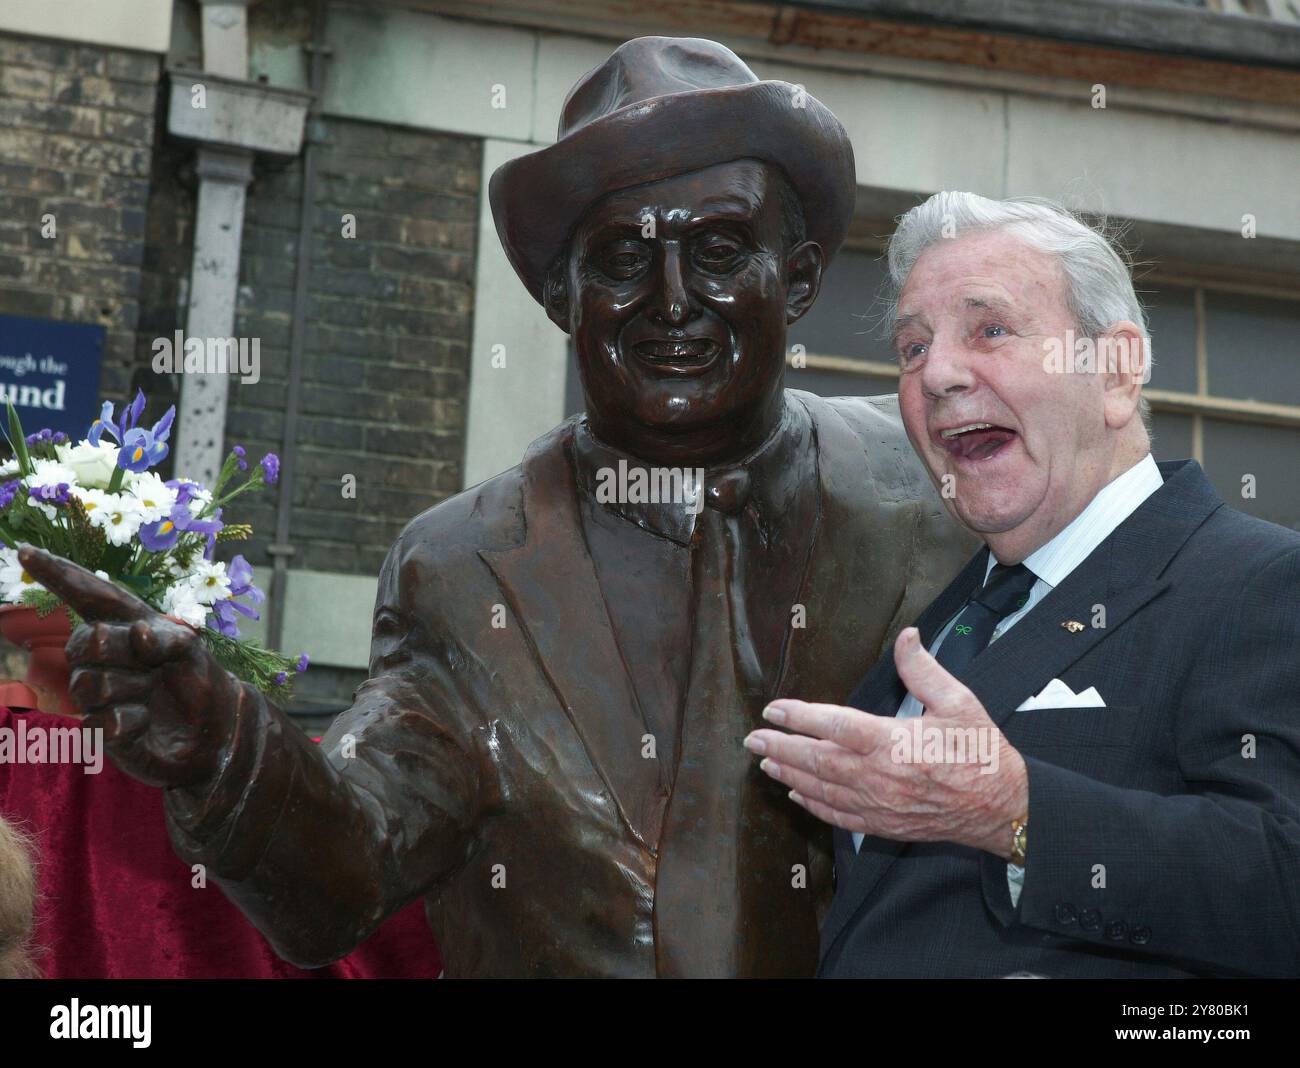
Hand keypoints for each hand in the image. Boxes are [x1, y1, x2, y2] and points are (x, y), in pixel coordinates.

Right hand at [16, 543, 240, 788]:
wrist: (217, 731)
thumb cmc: (201, 681)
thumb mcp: (193, 649)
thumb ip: (168, 635)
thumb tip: (140, 634)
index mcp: (126, 627)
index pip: (89, 596)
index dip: (58, 574)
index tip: (27, 552)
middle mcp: (105, 658)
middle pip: (83, 643)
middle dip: (117, 650)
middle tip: (153, 665)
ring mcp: (99, 694)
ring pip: (90, 684)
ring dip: (132, 690)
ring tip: (153, 695)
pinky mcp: (101, 729)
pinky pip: (100, 722)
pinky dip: (131, 722)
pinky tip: (146, 722)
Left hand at [743, 627, 1028, 857]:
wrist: (1002, 807)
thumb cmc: (981, 752)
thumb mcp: (958, 702)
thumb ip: (923, 669)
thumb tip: (906, 636)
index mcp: (892, 742)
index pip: (833, 725)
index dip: (798, 716)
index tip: (774, 708)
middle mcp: (878, 776)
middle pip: (816, 760)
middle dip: (780, 747)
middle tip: (752, 738)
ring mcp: (877, 804)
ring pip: (821, 789)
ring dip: (789, 774)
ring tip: (765, 762)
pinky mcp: (882, 824)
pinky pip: (838, 815)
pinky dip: (813, 804)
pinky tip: (797, 794)